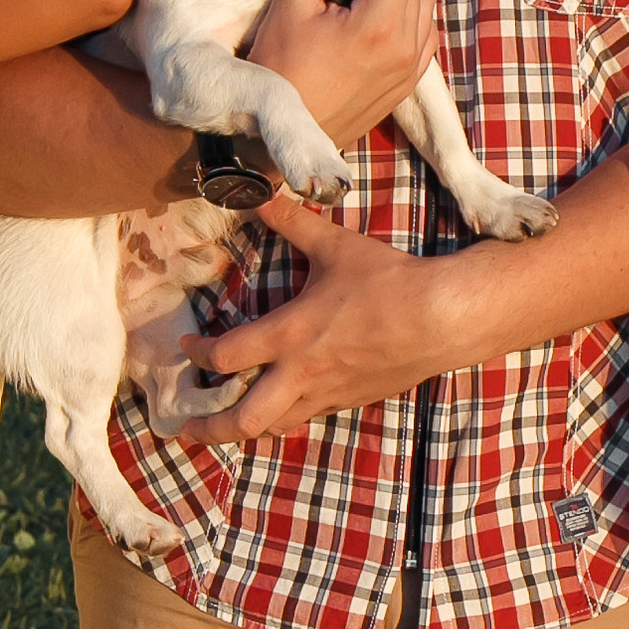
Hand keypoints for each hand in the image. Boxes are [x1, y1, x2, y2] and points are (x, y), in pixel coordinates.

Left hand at [198, 195, 441, 437]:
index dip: (197, 356)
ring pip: (275, 427)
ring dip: (244, 432)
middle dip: (209, 428)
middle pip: (242, 418)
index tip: (185, 349)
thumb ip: (295, 222)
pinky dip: (284, 419)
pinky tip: (280, 412)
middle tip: (185, 429)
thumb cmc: (389, 282)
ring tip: (224, 430)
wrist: (443, 318)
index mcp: (289, 335)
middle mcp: (301, 373)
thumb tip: (262, 196)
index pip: (226, 357)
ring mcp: (328, 393)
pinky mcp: (352, 400)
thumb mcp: (337, 246)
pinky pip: (307, 418)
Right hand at [245, 0, 434, 146]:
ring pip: (424, 10)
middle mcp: (404, 50)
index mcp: (378, 26)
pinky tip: (381, 15)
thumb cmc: (279, 71)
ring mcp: (407, 73)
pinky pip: (423, 39)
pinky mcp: (402, 89)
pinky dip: (410, 17)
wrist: (273, 142)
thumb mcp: (291, 7)